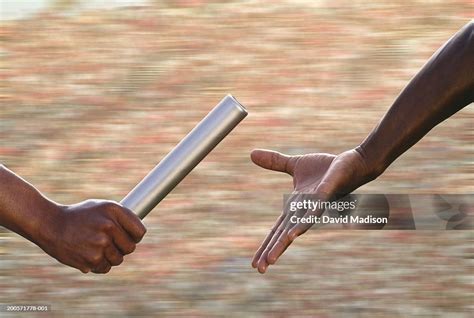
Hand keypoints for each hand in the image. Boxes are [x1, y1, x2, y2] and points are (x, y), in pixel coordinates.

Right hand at [36, 200, 145, 273]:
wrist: (50, 224)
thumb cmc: (79, 216)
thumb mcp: (101, 207)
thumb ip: (121, 218)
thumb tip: (139, 233)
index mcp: (114, 210)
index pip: (140, 231)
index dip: (135, 236)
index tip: (129, 237)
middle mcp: (109, 226)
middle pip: (130, 247)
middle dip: (122, 248)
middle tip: (110, 244)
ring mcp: (101, 243)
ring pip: (118, 259)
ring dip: (109, 257)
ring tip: (95, 247)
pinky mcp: (92, 259)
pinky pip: (106, 267)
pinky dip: (98, 264)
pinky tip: (87, 254)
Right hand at [250, 147, 378, 272]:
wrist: (351, 163)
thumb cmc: (326, 168)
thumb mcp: (294, 165)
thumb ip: (274, 162)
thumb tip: (251, 154)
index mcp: (295, 207)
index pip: (277, 230)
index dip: (266, 245)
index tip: (256, 262)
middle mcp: (304, 211)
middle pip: (283, 235)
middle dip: (271, 251)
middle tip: (260, 269)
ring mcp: (314, 206)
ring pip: (295, 229)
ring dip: (283, 244)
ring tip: (272, 260)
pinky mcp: (325, 195)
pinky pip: (313, 212)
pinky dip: (302, 224)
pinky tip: (293, 234)